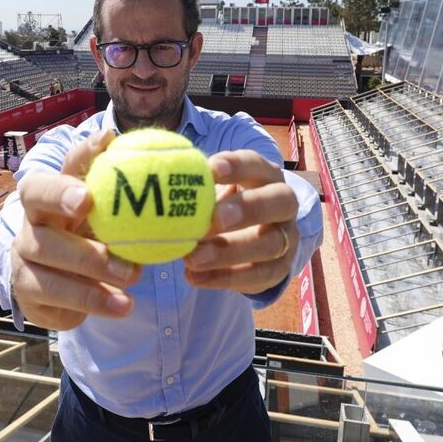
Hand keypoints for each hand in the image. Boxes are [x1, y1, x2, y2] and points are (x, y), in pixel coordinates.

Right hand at [10, 130, 140, 330]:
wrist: (75, 294)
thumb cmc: (99, 242)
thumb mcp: (115, 220)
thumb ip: (136, 198)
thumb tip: (184, 166)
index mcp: (54, 194)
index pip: (64, 157)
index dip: (75, 154)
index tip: (104, 143)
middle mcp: (33, 219)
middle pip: (36, 198)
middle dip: (62, 196)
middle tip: (91, 202)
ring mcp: (24, 256)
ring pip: (47, 253)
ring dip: (91, 263)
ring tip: (132, 275)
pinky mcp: (27, 292)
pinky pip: (56, 295)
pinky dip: (93, 300)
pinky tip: (123, 305)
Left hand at [183, 150, 298, 293]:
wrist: (250, 241)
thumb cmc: (222, 205)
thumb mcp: (212, 190)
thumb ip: (191, 186)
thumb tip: (155, 180)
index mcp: (265, 175)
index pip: (257, 164)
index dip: (237, 166)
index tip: (211, 169)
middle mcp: (284, 204)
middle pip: (280, 201)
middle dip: (248, 208)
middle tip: (214, 218)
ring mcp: (286, 237)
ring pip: (271, 244)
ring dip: (230, 251)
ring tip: (193, 257)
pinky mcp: (279, 269)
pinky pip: (259, 275)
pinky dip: (225, 278)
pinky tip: (194, 277)